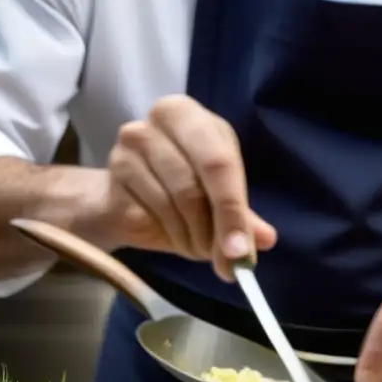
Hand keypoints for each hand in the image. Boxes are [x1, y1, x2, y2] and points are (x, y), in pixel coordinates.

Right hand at [104, 95, 276, 280]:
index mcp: (197, 119)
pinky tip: (173, 237)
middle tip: (227, 263)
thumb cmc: (177, 191)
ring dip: (192, 237)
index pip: (222, 164)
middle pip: (197, 182)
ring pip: (175, 203)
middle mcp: (164, 118)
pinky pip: (149, 214)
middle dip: (217, 230)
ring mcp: (134, 141)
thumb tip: (266, 239)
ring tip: (197, 246)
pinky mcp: (115, 170)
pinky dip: (168, 235)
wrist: (120, 198)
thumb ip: (242, 217)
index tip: (242, 253)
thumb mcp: (216, 200)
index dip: (233, 212)